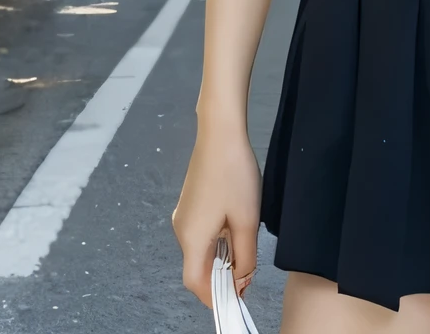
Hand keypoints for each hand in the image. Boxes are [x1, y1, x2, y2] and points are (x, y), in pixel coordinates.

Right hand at [172, 121, 260, 305]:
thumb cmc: (233, 174)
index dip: (215, 296)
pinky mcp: (190, 202)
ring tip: (246, 245)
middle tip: (249, 271)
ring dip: (222, 255)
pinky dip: (218, 239)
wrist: (220, 132)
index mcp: (191, 239)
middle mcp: (181, 230)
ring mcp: (184, 214)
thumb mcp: (247, 220)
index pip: (196, 283)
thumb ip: (245, 256)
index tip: (237, 297)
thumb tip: (242, 279)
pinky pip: (202, 232)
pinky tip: (236, 225)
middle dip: (222, 275)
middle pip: (198, 267)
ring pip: (201, 248)